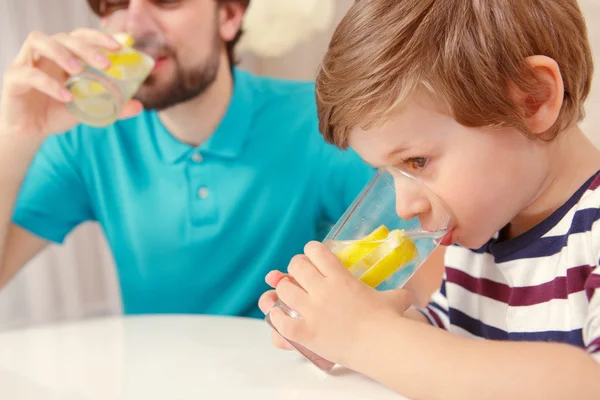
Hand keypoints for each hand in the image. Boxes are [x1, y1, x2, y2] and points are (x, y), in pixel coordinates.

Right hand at [0, 29, 142, 136]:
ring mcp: (28, 62)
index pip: (82, 37)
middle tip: (105, 63)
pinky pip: (29, 74)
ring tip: (78, 70)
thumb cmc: (58, 112)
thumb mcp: (89, 109)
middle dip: (86, 46)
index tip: (119, 46)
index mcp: (66, 56)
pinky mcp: (14, 78)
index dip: (100, 37)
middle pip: (64, 36)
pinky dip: (49, 83)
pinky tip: (65, 96)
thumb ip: (112, 106)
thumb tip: (139, 106)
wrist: (31, 130)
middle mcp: (47, 54)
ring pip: (39, 41)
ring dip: (61, 52)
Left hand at [260, 241, 412, 366]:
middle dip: (296, 267)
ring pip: (284, 289)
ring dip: (284, 289)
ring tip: (289, 293)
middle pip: (296, 265)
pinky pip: (279, 321)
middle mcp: (322, 289)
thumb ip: (396, 294)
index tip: (312, 256)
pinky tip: (279, 315)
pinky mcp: (305, 333)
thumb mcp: (395, 299)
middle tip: (300, 274)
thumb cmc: (390, 321)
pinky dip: (276, 316)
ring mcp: (311, 311)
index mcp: (340, 277)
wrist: (383, 346)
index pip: (316, 251)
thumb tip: (408, 296)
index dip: (311, 250)